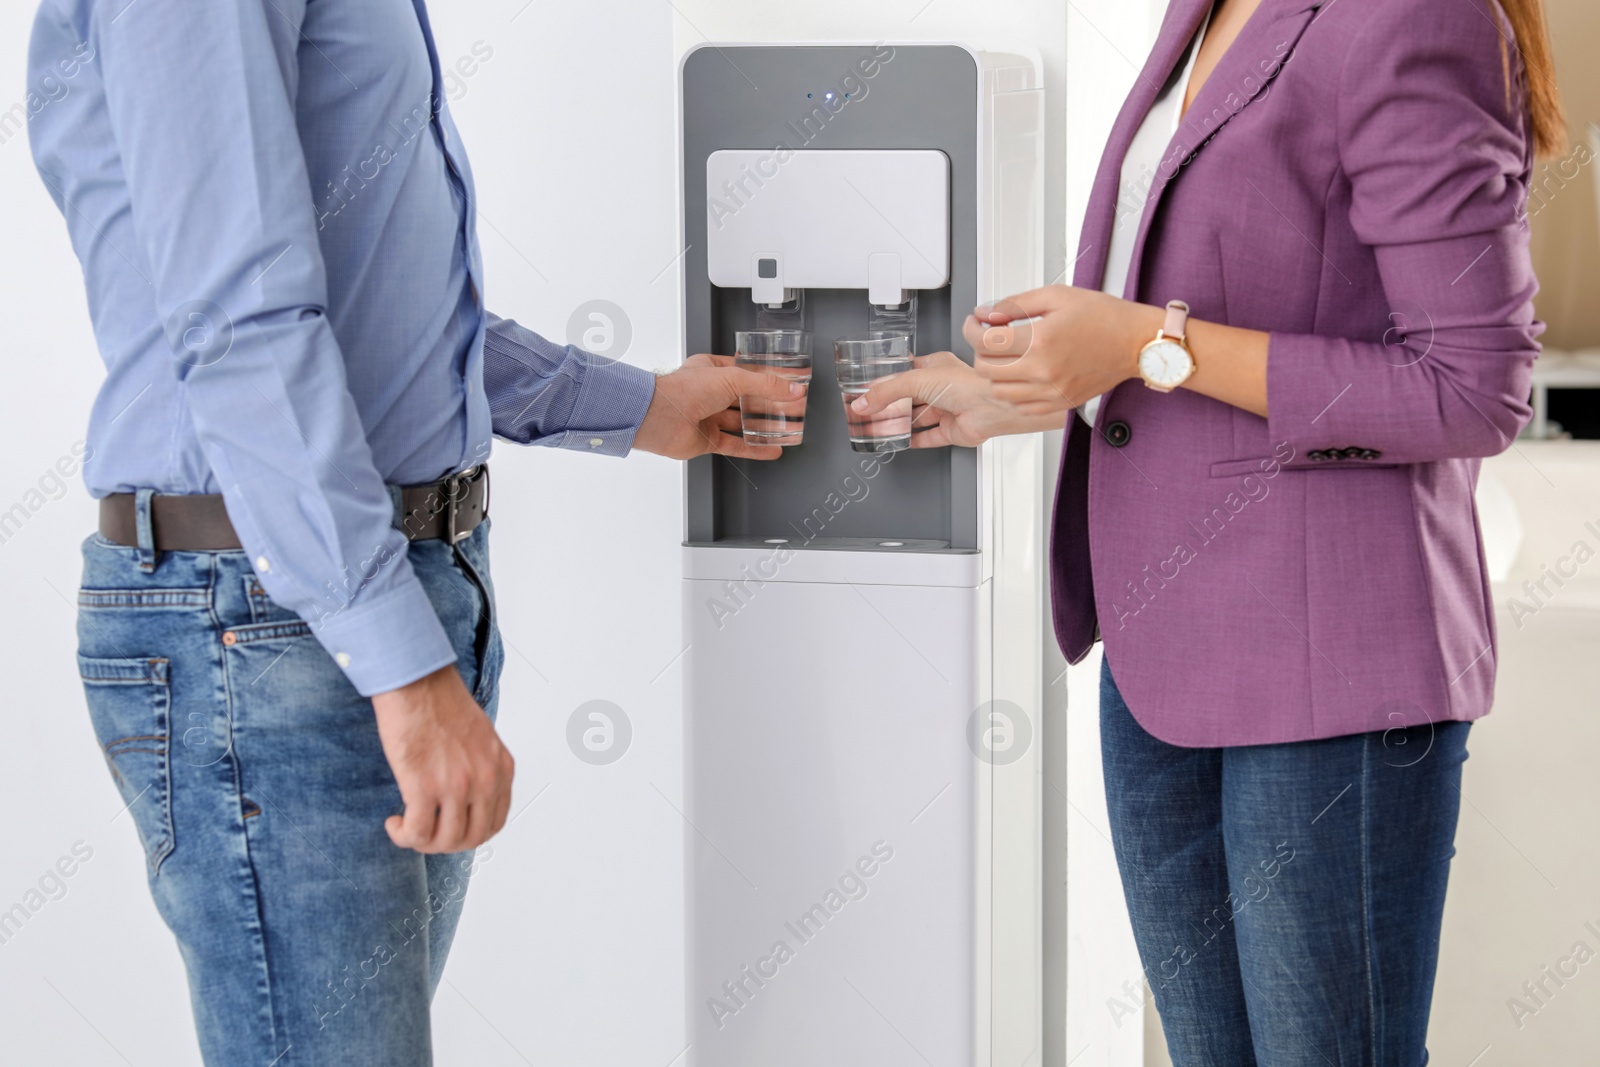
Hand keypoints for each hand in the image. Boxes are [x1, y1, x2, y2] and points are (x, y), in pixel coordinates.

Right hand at [372, 663, 514, 853]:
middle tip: (425, 833)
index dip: (469, 833)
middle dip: (445, 843)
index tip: (449, 828)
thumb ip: (480, 767)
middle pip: (471, 838)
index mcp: (501, 767)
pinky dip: (404, 836)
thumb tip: (465, 798)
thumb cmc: (441, 702)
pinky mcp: (424, 787)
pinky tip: (394, 823)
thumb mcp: (480, 737)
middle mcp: (485, 779)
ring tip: (406, 827)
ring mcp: (457, 785)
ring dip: (422, 842)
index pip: (495, 821)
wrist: (417, 681)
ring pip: (445, 841)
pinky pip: (418, 832)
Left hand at [633, 353, 804, 459]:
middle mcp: (709, 393)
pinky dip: (754, 448)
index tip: (789, 383)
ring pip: (742, 423)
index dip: (769, 378)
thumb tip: (792, 389)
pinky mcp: (707, 440)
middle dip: (772, 404)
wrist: (661, 417)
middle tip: (795, 407)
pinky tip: (771, 449)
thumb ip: (765, 385)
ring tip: (788, 429)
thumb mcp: (733, 378)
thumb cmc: (684, 390)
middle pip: (747, 399)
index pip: (747, 372)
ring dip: (765, 427)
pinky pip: (735, 445)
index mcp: (712, 370)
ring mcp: (708, 417)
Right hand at [848, 352, 1065, 447]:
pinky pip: (929, 437)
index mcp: (936, 367)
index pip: (906, 373)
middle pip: (909, 398)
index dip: (888, 380)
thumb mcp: (916, 380)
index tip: (869, 389)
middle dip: (890, 405)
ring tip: (879, 428)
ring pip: (918, 418)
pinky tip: (902, 442)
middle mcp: (943, 388)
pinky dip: (915, 440)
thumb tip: (864, 402)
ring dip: (900, 424)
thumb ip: (886, 392)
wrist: (992, 407)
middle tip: (869, 411)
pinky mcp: (952, 430)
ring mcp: (948, 410)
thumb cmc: (968, 384)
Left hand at [967, 286, 1161, 415]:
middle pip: (985, 369)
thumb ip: (1016, 304)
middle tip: (990, 337)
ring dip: (994, 373)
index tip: (975, 322)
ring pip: (999, 391)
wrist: (1136, 343)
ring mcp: (1051, 391)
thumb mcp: (1056, 296)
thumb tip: (987, 312)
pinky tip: (1021, 374)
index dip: (971, 329)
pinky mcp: (1059, 403)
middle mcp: (1043, 370)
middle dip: (981, 350)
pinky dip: (1012, 392)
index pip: (985, 341)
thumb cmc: (1104, 317)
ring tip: (1006, 356)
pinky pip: (1020, 406)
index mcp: (1041, 339)